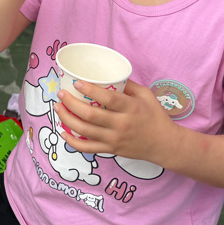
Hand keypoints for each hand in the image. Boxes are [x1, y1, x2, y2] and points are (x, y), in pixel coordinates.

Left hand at [55, 79, 179, 163]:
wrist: (165, 144)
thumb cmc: (155, 116)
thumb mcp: (146, 95)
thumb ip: (128, 85)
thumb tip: (108, 74)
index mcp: (131, 108)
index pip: (108, 99)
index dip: (90, 91)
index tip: (77, 83)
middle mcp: (121, 124)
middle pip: (91, 115)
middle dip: (71, 104)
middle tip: (61, 94)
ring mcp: (115, 139)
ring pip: (85, 131)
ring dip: (67, 119)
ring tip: (58, 108)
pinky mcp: (111, 150)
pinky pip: (88, 148)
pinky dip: (73, 142)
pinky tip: (63, 133)